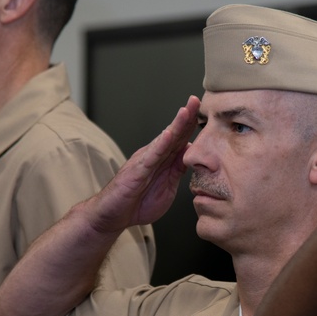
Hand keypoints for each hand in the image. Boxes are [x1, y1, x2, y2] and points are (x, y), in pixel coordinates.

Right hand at [89, 96, 200, 232]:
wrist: (112, 216)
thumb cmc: (136, 203)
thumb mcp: (167, 188)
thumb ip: (177, 171)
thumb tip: (190, 154)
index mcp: (162, 160)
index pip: (179, 139)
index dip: (191, 125)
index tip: (204, 110)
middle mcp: (153, 156)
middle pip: (173, 134)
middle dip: (185, 116)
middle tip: (197, 99)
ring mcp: (144, 162)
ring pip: (163, 141)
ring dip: (175, 125)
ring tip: (186, 111)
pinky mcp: (136, 172)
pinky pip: (150, 157)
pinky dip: (159, 145)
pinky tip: (168, 135)